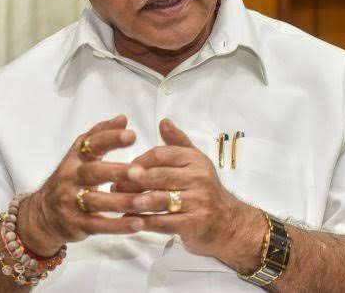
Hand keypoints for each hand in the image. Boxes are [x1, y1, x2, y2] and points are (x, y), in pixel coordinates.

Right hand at [18, 115, 143, 255]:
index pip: (91, 144)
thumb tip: (123, 118)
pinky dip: (118, 226)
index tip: (132, 134)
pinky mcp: (77, 225)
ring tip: (144, 201)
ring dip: (121, 201)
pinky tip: (138, 223)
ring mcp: (72, 203)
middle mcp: (71, 178)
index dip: (110, 138)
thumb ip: (100, 135)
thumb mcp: (80, 155)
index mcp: (75, 158)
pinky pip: (98, 225)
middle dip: (117, 172)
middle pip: (93, 173)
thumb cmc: (70, 178)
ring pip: (97, 202)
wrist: (41, 215)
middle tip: (140, 172)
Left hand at [114, 118, 266, 271]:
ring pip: (160, 199)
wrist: (228, 223)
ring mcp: (197, 201)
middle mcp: (198, 178)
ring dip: (136, 202)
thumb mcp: (195, 162)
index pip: (162, 154)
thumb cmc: (205, 189)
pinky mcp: (194, 224)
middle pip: (158, 176)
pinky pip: (164, 222)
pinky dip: (145, 222)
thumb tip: (163, 121)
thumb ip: (177, 142)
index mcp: (195, 160)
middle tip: (116, 185)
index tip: (126, 169)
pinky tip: (132, 221)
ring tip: (120, 202)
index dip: (140, 161)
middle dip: (134, 181)